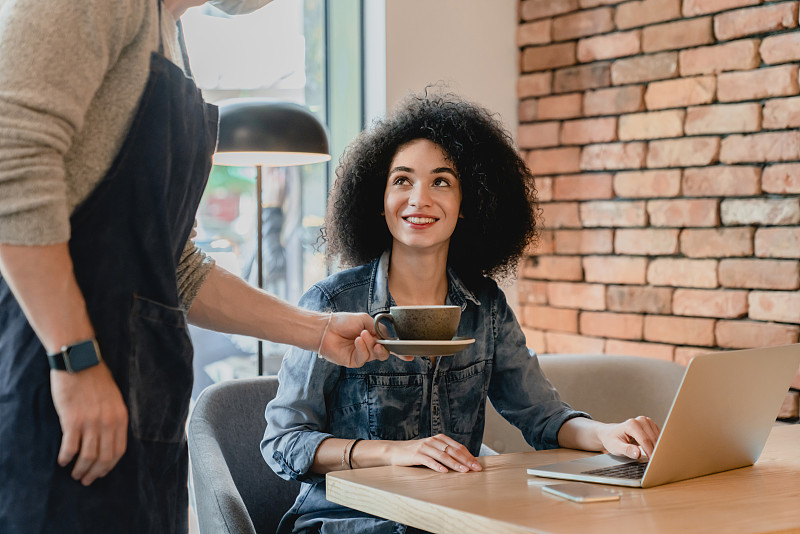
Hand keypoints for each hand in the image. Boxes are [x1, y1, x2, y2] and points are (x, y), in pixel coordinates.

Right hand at [50, 362, 127, 485]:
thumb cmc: (96, 379)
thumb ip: (113, 418)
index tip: (101, 473)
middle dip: (95, 473)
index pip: (119, 451)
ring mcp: (91, 422)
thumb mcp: (114, 399)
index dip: (109, 466)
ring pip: (87, 457)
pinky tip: (62, 461)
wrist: (80, 361)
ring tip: (75, 474)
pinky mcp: (72, 420)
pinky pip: (70, 447)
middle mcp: (108, 422)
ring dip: (80, 470)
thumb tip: (109, 440)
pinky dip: (66, 458)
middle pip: (104, 458)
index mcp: (121, 417)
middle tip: (86, 480)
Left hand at [319, 312, 398, 366]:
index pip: (389, 345)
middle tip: (378, 341)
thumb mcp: (365, 320)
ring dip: (370, 344)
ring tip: (362, 334)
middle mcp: (369, 347)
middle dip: (384, 348)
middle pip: (384, 353)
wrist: (327, 328)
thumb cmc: (343, 322)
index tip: (409, 356)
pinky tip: (357, 340)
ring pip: (375, 355)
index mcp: (374, 337)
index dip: (400, 351)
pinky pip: (364, 357)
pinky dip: (363, 348)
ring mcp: (362, 355)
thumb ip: (378, 328)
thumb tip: (387, 336)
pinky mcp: (354, 361)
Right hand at [388, 434, 481, 472]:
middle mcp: (433, 441)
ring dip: (455, 464)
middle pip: (453, 451)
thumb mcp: (432, 449)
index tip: (477, 465)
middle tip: (475, 469)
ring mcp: (425, 447)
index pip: (458, 447)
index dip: (469, 456)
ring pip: (443, 455)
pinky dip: (437, 466)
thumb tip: (463, 463)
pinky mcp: (416, 454)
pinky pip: (429, 460)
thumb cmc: (416, 452)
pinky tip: (444, 471)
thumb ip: (445, 452)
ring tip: (464, 471)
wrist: (396, 451)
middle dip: (466, 460)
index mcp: (439, 438)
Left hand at [596, 416, 659, 459]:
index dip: (650, 452)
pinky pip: (659, 437)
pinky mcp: (651, 425)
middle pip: (653, 439)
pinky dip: (658, 445)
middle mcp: (640, 420)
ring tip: (656, 459)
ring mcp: (647, 421)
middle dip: (655, 452)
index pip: (645, 441)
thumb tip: (637, 453)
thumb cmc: (612, 440)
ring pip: (658, 438)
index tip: (653, 463)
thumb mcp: (616, 447)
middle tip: (657, 463)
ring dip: (658, 448)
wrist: (610, 433)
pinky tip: (655, 452)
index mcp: (631, 424)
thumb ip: (627, 450)